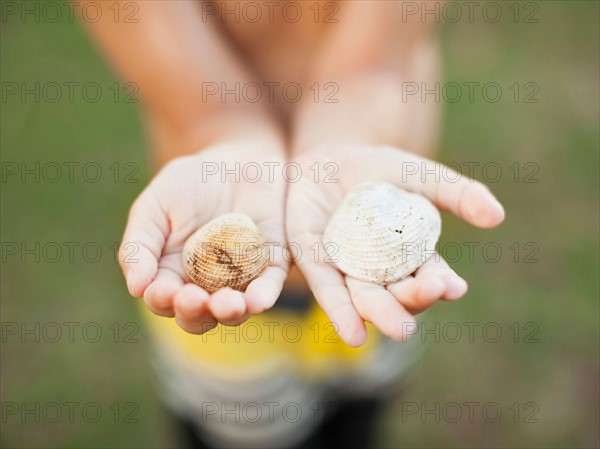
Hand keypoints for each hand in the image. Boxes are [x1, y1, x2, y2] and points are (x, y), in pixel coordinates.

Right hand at [119, 143, 287, 333]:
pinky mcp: (271, 264)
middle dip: (195, 313)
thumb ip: (140, 245)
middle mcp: (206, 284)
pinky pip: (269, 287)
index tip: (163, 290)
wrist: (237, 157)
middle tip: (194, 299)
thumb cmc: (190, 182)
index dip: (162, 300)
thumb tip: (136, 288)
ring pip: (235, 310)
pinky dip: (263, 297)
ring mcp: (241, 278)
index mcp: (172, 273)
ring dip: (230, 312)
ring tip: (227, 304)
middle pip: (199, 316)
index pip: (164, 300)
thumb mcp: (156, 206)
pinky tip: (258, 300)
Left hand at [286, 145, 504, 346]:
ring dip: (382, 314)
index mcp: (411, 253)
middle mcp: (380, 269)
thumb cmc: (379, 170)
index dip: (441, 283)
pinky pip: (328, 289)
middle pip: (399, 293)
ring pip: (366, 298)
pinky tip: (354, 335)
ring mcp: (348, 269)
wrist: (328, 157)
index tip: (453, 287)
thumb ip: (456, 193)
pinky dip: (340, 311)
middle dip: (414, 299)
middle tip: (427, 297)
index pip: (430, 275)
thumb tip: (497, 216)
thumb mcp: (419, 176)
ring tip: (399, 330)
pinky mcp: (316, 262)